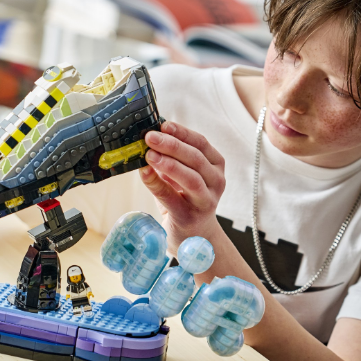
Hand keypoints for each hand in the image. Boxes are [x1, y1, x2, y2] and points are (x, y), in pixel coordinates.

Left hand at [140, 121, 225, 246]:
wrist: (195, 236)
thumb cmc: (185, 199)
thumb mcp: (181, 174)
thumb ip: (170, 157)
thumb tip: (148, 137)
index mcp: (215, 165)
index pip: (200, 143)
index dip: (181, 132)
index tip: (163, 125)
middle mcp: (216, 181)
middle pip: (195, 158)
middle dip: (171, 145)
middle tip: (150, 137)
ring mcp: (206, 200)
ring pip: (190, 177)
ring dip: (168, 163)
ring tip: (149, 154)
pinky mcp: (191, 216)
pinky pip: (173, 198)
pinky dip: (157, 184)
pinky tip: (144, 173)